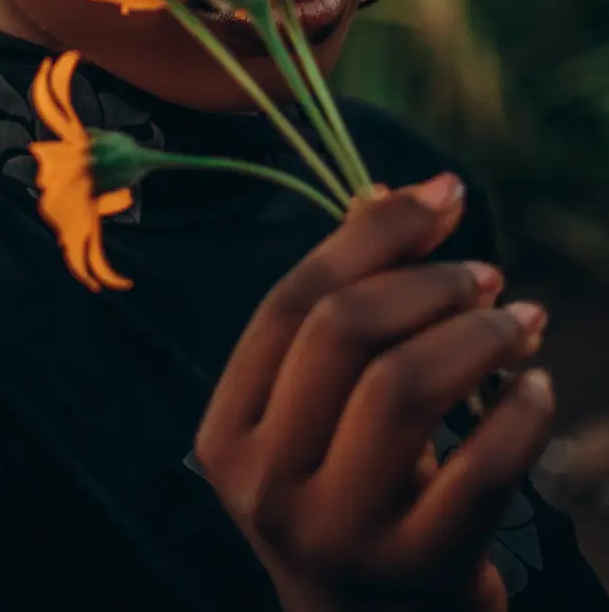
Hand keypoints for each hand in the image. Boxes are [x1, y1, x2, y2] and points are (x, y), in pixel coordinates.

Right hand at [194, 174, 554, 611]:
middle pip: (342, 331)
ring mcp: (338, 530)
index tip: (440, 195)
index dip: (370, 235)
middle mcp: (267, 480)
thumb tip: (399, 193)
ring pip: (405, 384)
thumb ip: (344, 306)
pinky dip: (521, 409)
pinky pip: (482, 463)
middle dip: (426, 281)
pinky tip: (536, 387)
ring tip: (519, 321)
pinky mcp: (418, 571)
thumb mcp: (318, 411)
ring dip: (477, 333)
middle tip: (487, 272)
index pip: (290, 302)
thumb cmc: (343, 493)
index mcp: (229, 430)